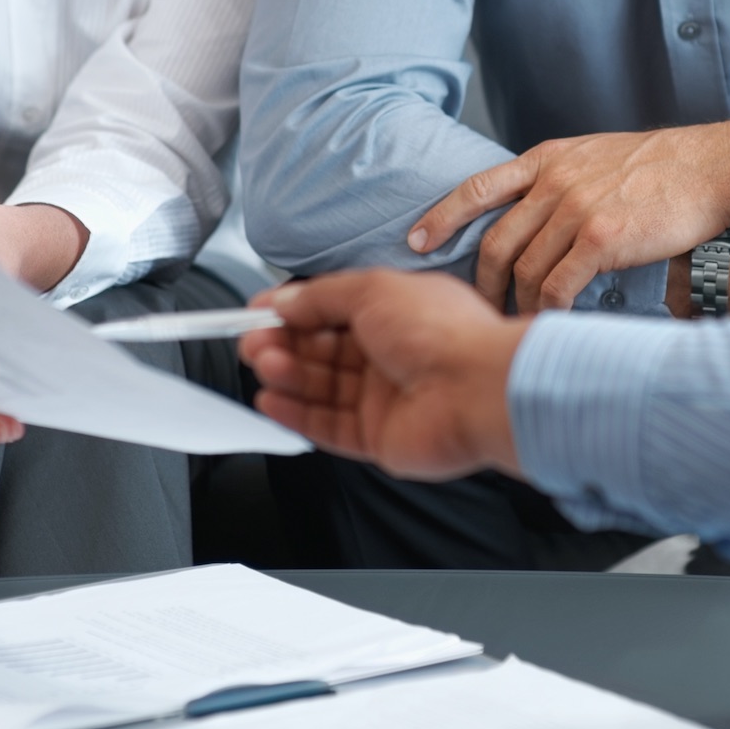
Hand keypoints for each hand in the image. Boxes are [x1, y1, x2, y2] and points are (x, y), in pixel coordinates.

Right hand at [240, 271, 528, 480]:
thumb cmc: (442, 332)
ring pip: (322, 388)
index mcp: (396, 312)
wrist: (478, 388)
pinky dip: (297, 415)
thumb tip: (282, 299)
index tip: (256, 313)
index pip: (332, 312)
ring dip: (287, 376)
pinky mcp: (380, 438)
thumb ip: (321, 297)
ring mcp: (385, 398)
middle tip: (251, 342)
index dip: (293, 312)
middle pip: (323, 351)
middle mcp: (391, 355)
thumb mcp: (371, 290)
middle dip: (284, 344)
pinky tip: (271, 401)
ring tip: (263, 365)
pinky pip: (328, 427)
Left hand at [408, 122, 729, 312]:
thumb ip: (556, 179)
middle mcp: (553, 182)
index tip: (415, 242)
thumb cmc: (656, 168)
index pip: (477, 188)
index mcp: (545, 159)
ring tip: (516, 324)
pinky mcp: (601, 238)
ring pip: (523, 269)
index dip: (441, 217)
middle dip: (482, 283)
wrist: (706, 168)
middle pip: (495, 242)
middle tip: (478, 309)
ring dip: (517, 304)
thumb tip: (528, 214)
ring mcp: (576, 209)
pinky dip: (548, 310)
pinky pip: (557, 285)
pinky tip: (551, 322)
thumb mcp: (592, 156)